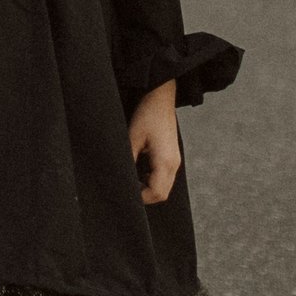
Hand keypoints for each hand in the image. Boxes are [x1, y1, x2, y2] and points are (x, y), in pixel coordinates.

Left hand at [129, 80, 180, 203]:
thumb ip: (128, 160)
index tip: (125, 192)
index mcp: (166, 162)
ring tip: (131, 178)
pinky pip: (164, 176)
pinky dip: (152, 179)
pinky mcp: (171, 156)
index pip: (157, 193)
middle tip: (126, 186)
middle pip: (162, 193)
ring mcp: (174, 160)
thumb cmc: (147, 115)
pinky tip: (138, 169)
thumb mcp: (132, 137)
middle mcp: (174, 164)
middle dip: (144, 195)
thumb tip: (120, 178)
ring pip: (164, 185)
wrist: (161, 97)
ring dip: (148, 186)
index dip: (141, 198)